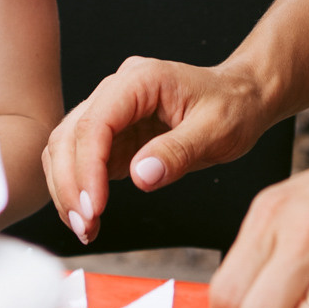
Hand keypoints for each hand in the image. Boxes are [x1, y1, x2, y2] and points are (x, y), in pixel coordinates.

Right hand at [42, 56, 269, 244]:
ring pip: (65, 147)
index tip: (94, 207)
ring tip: (85, 227)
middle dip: (71, 184)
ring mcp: (112, 111)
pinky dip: (78, 188)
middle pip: (70, 134)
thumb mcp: (217, 130)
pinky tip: (89, 216)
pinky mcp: (113, 134)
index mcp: (141, 80)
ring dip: (67, 189)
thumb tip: (141, 176)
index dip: (88, 166)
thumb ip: (178, 152)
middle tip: (86, 225)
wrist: (243, 97)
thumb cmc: (234, 106)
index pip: (96, 122)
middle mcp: (118, 90)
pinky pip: (80, 159)